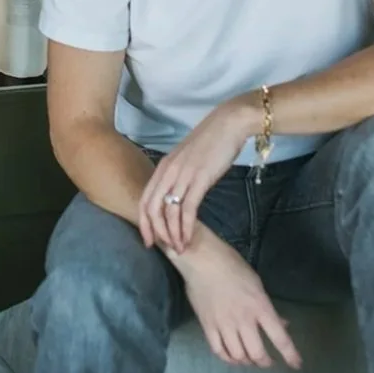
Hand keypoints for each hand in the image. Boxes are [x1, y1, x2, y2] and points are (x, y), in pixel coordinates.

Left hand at [139, 98, 255, 252]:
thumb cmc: (212, 141)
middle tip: (164, 249)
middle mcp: (168, 171)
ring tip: (181, 248)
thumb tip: (178, 195)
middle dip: (155, 232)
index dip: (144, 222)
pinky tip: (189, 237)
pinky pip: (188, 209)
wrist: (229, 124)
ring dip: (173, 233)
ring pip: (169, 211)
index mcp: (163, 167)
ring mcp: (183, 175)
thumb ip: (179, 176)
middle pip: (152, 208)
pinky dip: (186, 227)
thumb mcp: (188, 159)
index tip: (149, 240)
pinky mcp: (200, 179)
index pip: (144, 199)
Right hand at [175, 226, 301, 369]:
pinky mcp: (207, 326)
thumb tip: (282, 324)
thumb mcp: (257, 284)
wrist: (202, 260)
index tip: (296, 365)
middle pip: (257, 353)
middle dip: (265, 362)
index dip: (290, 355)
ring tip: (250, 360)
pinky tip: (233, 357)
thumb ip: (268, 307)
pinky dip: (228, 359)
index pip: (280, 337)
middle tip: (268, 362)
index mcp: (260, 306)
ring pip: (238, 356)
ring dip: (247, 362)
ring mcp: (224, 324)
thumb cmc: (233, 266)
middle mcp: (243, 319)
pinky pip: (219, 351)